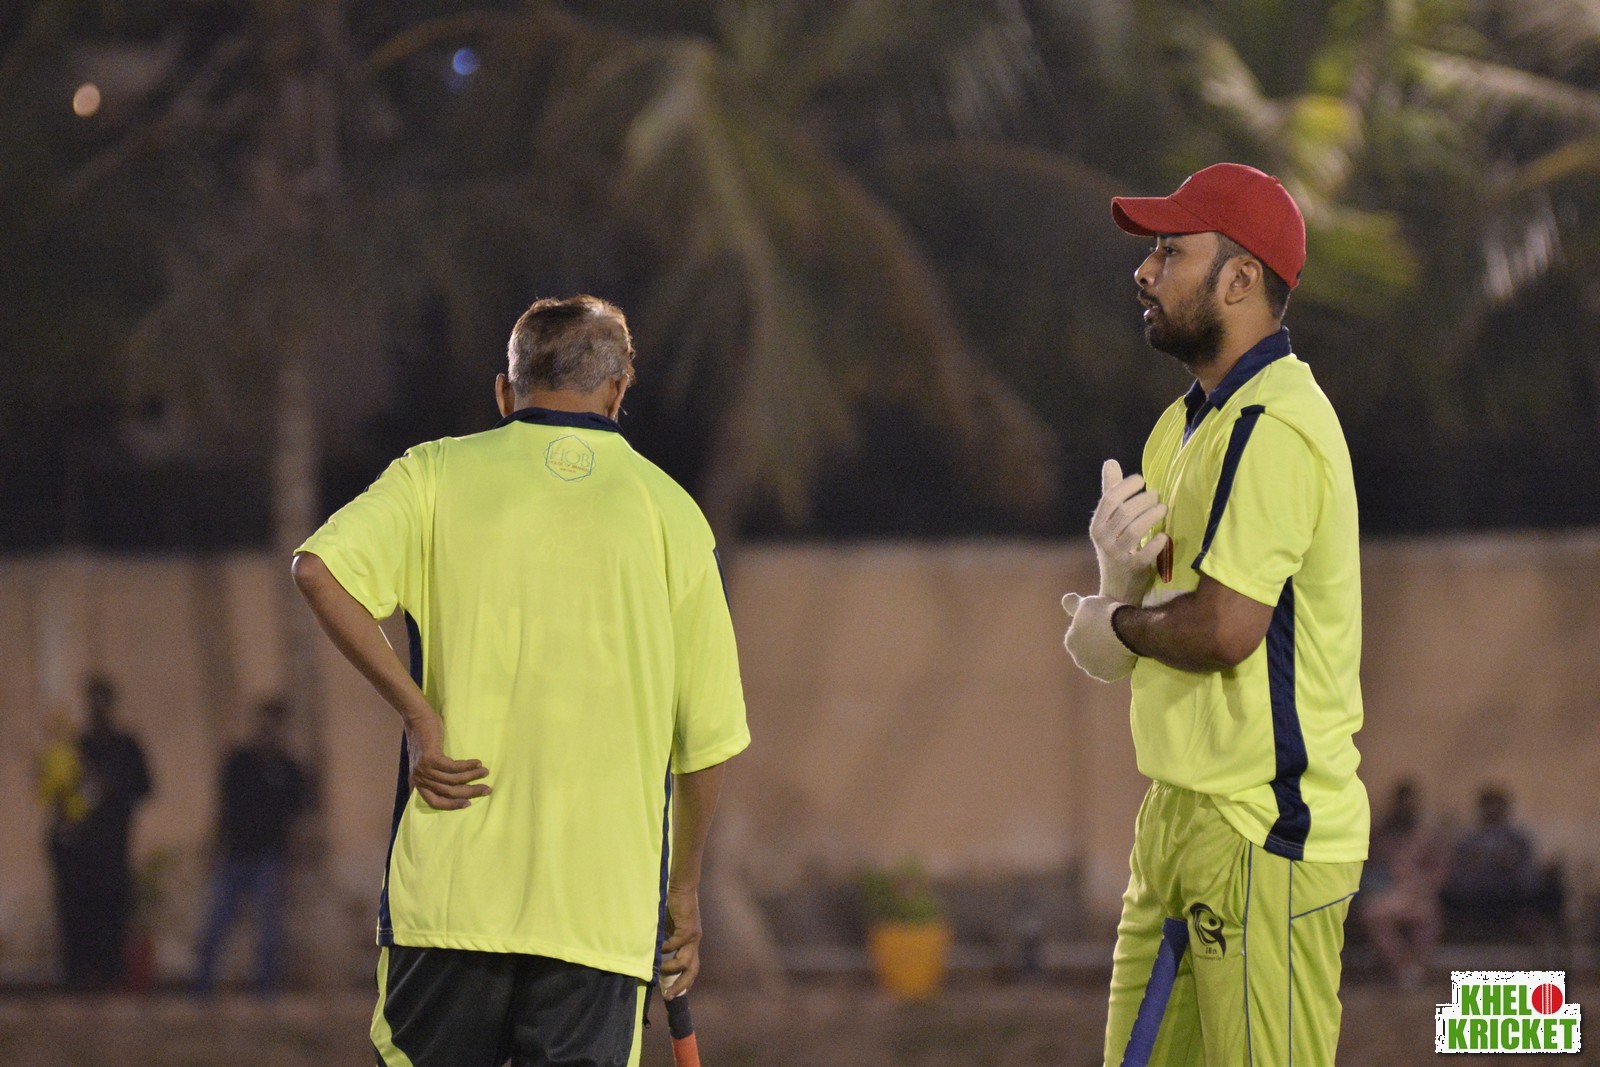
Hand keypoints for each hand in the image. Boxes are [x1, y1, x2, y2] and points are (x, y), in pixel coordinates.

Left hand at [403, 711, 489, 809]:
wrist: (416, 719)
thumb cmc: (423, 738)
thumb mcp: (423, 762)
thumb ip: (430, 775)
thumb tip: (445, 785)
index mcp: (418, 782)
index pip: (435, 802)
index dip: (452, 805)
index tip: (469, 803)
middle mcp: (420, 779)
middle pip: (448, 792)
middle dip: (469, 792)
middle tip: (486, 790)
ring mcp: (425, 769)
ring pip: (452, 780)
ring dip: (472, 777)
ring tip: (485, 772)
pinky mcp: (431, 758)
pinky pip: (453, 767)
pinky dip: (468, 766)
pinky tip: (477, 763)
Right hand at [658, 884, 701, 998]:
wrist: (680, 886)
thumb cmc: (671, 906)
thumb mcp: (667, 928)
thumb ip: (664, 941)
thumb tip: (653, 956)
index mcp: (690, 943)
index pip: (691, 968)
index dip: (684, 983)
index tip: (673, 995)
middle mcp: (694, 942)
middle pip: (692, 970)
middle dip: (681, 985)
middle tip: (669, 997)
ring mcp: (693, 936)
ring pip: (685, 962)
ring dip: (671, 968)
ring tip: (659, 968)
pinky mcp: (688, 928)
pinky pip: (676, 945)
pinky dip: (666, 949)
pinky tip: (657, 947)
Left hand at [1062, 593, 1135, 681]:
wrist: (1127, 630)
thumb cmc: (1106, 613)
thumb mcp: (1088, 603)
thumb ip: (1073, 604)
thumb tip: (1065, 599)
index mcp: (1070, 641)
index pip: (1078, 636)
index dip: (1091, 630)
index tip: (1102, 624)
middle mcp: (1078, 658)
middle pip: (1087, 652)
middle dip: (1095, 645)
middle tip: (1111, 635)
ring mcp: (1092, 669)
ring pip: (1098, 663)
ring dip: (1105, 656)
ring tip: (1119, 644)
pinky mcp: (1107, 677)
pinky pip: (1111, 670)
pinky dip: (1116, 665)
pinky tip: (1124, 654)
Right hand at [1090, 459, 1170, 605]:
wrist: (1117, 589)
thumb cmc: (1116, 548)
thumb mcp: (1109, 522)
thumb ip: (1111, 492)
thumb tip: (1110, 462)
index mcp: (1097, 526)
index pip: (1110, 498)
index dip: (1127, 486)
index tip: (1142, 481)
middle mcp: (1103, 539)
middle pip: (1124, 512)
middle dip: (1144, 500)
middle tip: (1157, 496)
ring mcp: (1117, 555)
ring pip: (1135, 529)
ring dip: (1152, 515)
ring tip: (1163, 508)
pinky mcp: (1132, 569)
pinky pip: (1145, 553)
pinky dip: (1156, 543)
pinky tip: (1164, 536)